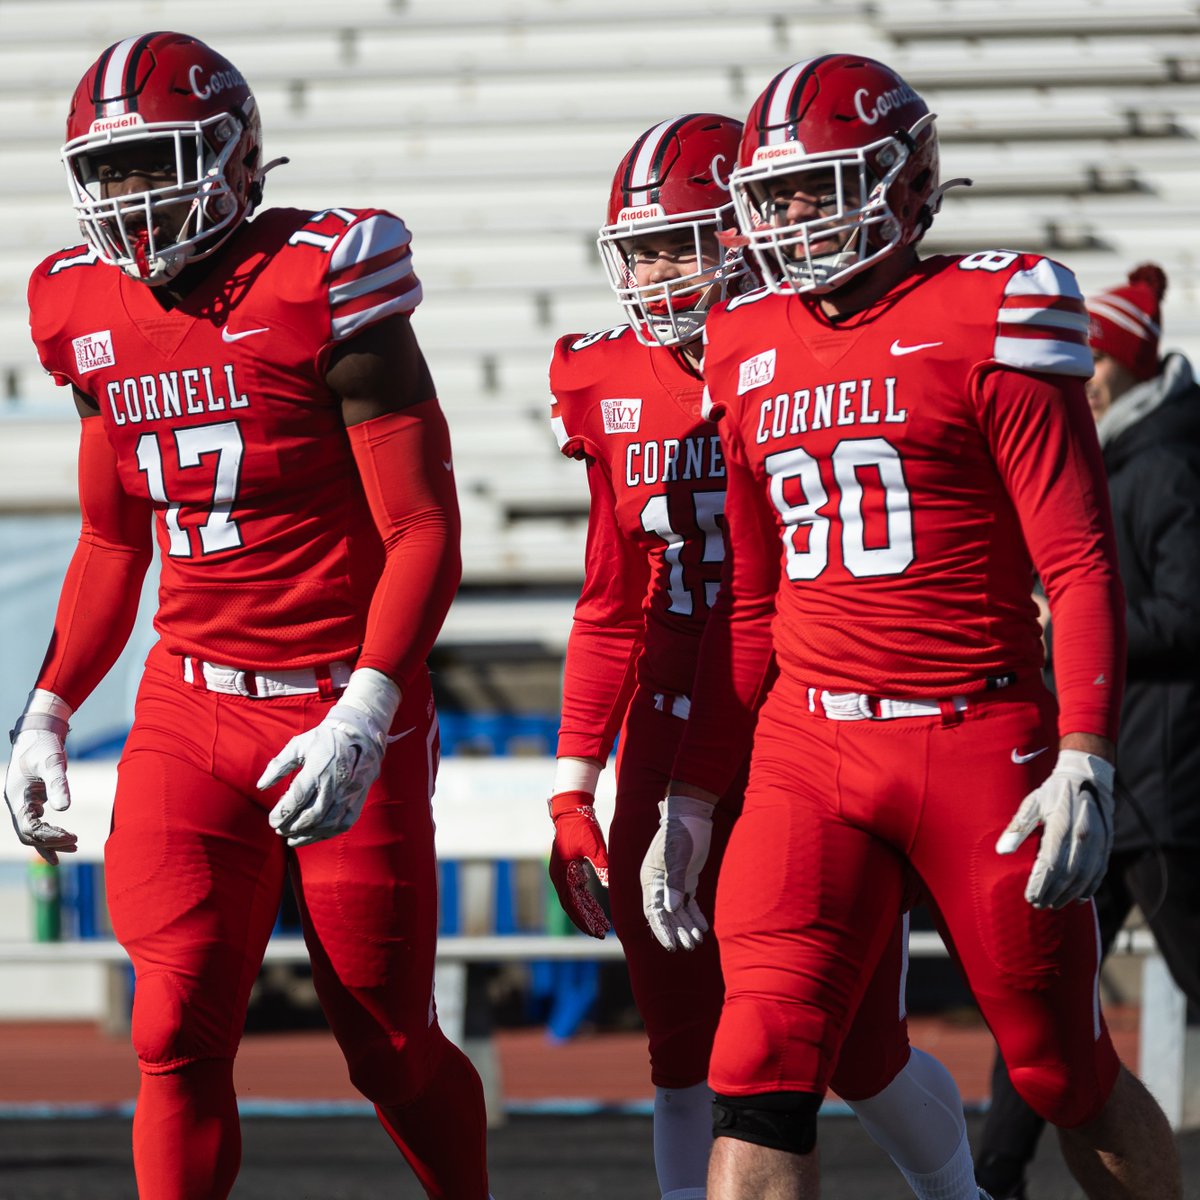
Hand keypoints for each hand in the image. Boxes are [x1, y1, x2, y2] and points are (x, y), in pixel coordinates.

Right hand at [4, 691, 76, 865]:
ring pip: (31, 831)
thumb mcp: (53, 763)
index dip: (50, 837)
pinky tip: (63, 836)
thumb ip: (58, 784)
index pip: (30, 829)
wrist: (39, 730)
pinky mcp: (30, 799)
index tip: (72, 837)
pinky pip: (36, 822)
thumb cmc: (44, 744)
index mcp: (16, 797)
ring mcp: (21, 802)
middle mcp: (16, 803)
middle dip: (50, 843)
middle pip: (29, 834)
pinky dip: (48, 832)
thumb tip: (64, 809)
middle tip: (76, 845)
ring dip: (49, 841)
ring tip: (73, 847)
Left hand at [258, 668, 399, 847]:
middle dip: (292, 826)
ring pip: (327, 823)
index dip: (282, 813)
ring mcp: (348, 793)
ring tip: (292, 838)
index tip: (271, 820)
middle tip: (279, 830)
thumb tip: (260, 786)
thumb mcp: (298, 745)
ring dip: (307, 834)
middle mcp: (334, 784)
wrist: (359, 734)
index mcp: (318, 768)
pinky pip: (343, 823)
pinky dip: (326, 834)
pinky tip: (313, 836)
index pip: (297, 797)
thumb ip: (278, 765)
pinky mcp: (357, 799)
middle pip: (311, 815)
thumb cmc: (324, 739)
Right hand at [548, 791, 609, 938]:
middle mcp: (559, 876)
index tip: (595, 931)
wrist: (572, 809)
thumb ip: (601, 865)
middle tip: (600, 934)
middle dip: (585, 921)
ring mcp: (563, 872)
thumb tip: (610, 886)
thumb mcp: (593, 845)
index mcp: (561, 873)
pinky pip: (576, 889)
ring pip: (574, 899)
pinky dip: (585, 900)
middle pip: (572, 905)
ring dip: (586, 912)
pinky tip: (596, 908)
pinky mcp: (569, 868)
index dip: (583, 920)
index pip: (572, 904)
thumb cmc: (581, 826)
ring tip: (601, 925)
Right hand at [640, 794, 713, 950]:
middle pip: (666, 914)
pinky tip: (703, 927)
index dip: (662, 930)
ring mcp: (673, 881)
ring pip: (678, 910)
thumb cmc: (681, 833)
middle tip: (689, 946)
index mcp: (650, 879)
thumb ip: (674, 883)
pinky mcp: (686, 878)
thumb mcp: (677, 857)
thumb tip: (670, 909)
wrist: (692, 815)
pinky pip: (688, 901)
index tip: (671, 946)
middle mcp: (659, 883)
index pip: (653, 911)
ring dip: (687, 925)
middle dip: (677, 931)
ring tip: (697, 941)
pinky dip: (695, 914)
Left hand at [996, 749, 1114, 908]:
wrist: (1087, 778)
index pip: (1049, 864)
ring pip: (1084, 877)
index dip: (1040, 884)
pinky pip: (1099, 872)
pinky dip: (1089, 888)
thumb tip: (1002, 851)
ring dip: (1069, 894)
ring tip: (1054, 903)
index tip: (1029, 897)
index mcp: (1060, 825)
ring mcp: (1098, 841)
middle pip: (1067, 875)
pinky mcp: (1107, 844)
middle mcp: (1082, 836)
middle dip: (1052, 893)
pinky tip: (1079, 898)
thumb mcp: (1031, 803)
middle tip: (1038, 904)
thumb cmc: (1053, 793)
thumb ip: (1017, 828)